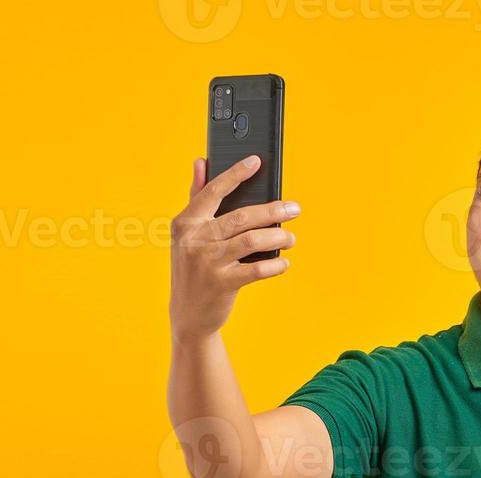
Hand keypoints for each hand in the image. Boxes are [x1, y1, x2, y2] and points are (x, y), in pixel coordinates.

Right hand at [169, 154, 299, 342]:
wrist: (188, 314)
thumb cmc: (193, 268)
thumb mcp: (188, 234)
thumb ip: (196, 197)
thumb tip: (201, 161)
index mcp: (186, 222)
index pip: (213, 191)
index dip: (236, 174)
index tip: (256, 161)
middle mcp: (194, 240)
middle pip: (241, 216)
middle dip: (273, 211)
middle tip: (294, 208)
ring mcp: (207, 263)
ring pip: (251, 241)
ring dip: (277, 237)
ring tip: (291, 237)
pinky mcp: (222, 284)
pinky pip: (257, 270)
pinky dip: (275, 265)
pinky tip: (283, 262)